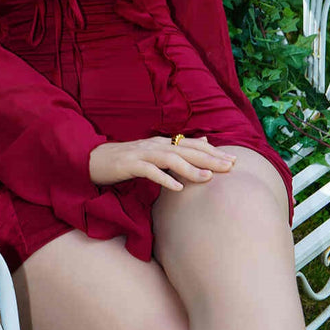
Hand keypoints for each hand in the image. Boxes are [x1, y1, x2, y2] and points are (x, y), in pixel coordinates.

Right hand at [89, 135, 236, 190]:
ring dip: (190, 168)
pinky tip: (177, 187)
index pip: (192, 146)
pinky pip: (149, 171)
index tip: (234, 160)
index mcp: (162, 143)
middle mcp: (155, 145)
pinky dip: (164, 178)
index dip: (213, 152)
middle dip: (209, 158)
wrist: (95, 159)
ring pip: (170, 158)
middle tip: (230, 166)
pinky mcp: (130, 164)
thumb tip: (204, 141)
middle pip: (186, 150)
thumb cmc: (127, 160)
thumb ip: (177, 150)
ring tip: (208, 177)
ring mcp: (142, 153)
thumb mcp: (154, 154)